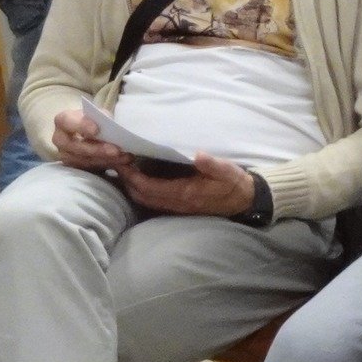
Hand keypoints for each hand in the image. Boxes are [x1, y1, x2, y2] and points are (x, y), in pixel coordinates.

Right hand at [52, 105, 130, 173]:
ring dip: (106, 160)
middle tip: (116, 151)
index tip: (96, 129)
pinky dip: (109, 166)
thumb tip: (114, 127)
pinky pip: (91, 170)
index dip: (81, 126)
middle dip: (97, 150)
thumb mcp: (100, 114)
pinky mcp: (76, 168)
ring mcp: (66, 156)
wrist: (93, 133)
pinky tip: (123, 164)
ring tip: (125, 157)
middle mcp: (60, 140)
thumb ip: (104, 118)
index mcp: (63, 121)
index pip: (67, 121)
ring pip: (84, 161)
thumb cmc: (96, 120)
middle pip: (75, 146)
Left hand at [118, 153, 257, 216]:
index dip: (132, 176)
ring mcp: (177, 207)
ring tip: (125, 169)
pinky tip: (139, 178)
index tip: (123, 161)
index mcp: (185, 193)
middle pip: (141, 196)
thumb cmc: (233, 183)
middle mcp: (177, 203)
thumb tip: (198, 155)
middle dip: (126, 181)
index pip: (149, 187)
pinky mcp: (178, 206)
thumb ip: (212, 164)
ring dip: (132, 187)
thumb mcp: (227, 170)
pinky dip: (141, 191)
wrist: (243, 200)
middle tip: (118, 162)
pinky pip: (153, 201)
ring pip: (145, 200)